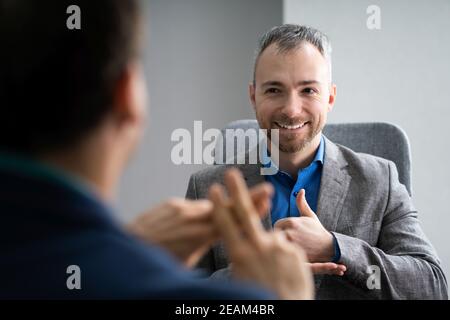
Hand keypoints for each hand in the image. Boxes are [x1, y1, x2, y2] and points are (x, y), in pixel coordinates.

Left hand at [127, 184, 273, 267]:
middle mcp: (192, 218)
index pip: (232, 219)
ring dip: (221, 206)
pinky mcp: (171, 202)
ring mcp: (181, 207)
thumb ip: (203, 246)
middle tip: (265, 189)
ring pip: (209, 205)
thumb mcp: (185, 263)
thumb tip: (220, 240)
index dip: (251, 209)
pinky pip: (192, 205)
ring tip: (235, 205)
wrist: (125, 245)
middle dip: (246, 197)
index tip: (266, 199)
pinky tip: (198, 220)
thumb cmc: (156, 261)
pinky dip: (199, 211)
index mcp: (198, 236)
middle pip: (226, 205)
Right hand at [209, 169, 313, 299]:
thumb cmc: (258, 298)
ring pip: (271, 237)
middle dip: (237, 191)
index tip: (214, 189)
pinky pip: (285, 247)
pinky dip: (284, 256)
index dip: (219, 205)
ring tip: (275, 271)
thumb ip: (240, 256)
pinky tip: (285, 273)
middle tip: (230, 173)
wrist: (287, 309)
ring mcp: (278, 247)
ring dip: (271, 250)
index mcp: (240, 254)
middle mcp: (258, 247)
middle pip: (245, 212)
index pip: (225, 224)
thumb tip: (238, 245)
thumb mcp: (241, 278)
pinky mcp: (295, 252)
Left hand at [274, 189, 345, 274]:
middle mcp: (289, 232)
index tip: (290, 232)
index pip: (277, 225)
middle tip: (290, 241)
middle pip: (274, 235)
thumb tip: (300, 190)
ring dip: (282, 246)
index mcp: (291, 222)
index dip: (282, 229)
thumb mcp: (310, 215)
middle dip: (280, 238)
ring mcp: (290, 245)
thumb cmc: (317, 231)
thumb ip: (302, 203)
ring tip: (292, 247)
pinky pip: (282, 254)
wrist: (328, 247)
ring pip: (277, 245)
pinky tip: (293, 253)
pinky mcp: (291, 256)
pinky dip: (285, 254)